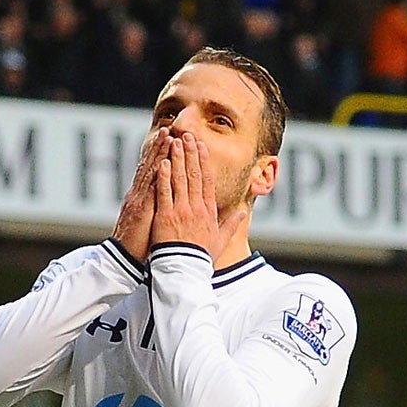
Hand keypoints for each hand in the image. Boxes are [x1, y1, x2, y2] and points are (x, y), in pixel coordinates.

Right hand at [111, 128, 167, 262]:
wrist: (124, 261)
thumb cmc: (140, 246)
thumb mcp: (150, 224)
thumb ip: (157, 210)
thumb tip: (167, 203)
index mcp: (143, 199)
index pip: (154, 173)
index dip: (162, 156)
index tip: (172, 140)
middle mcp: (139, 195)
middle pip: (151, 166)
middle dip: (160, 147)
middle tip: (169, 129)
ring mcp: (139, 201)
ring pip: (149, 172)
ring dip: (157, 153)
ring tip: (166, 135)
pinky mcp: (140, 210)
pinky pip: (149, 189)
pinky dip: (155, 174)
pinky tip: (161, 162)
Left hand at [153, 134, 248, 262]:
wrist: (185, 271)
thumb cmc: (201, 258)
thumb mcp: (221, 241)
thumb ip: (231, 224)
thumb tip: (243, 211)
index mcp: (209, 212)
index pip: (207, 181)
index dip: (204, 161)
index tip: (201, 147)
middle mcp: (196, 208)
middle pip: (194, 174)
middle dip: (191, 153)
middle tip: (187, 135)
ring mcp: (181, 211)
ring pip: (180, 179)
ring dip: (178, 158)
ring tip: (175, 141)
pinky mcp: (166, 216)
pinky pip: (164, 191)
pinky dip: (164, 176)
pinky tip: (163, 161)